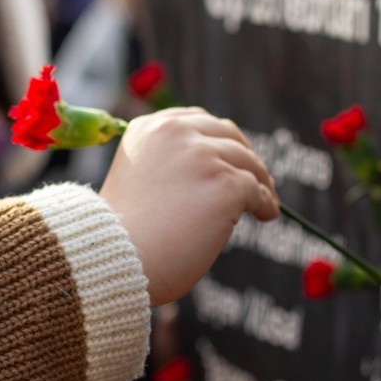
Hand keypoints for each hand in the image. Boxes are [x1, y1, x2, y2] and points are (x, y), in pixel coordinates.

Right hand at [100, 108, 278, 305]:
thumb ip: (167, 165)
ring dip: (259, 182)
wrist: (114, 258)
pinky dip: (265, 203)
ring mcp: (203, 156)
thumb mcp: (137, 180)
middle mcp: (176, 133)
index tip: (230, 157)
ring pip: (247, 163)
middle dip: (244, 157)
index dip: (219, 141)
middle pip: (228, 136)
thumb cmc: (121, 236)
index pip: (198, 122)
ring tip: (265, 202)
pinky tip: (265, 215)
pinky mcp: (225, 184)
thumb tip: (211, 175)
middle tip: (256, 178)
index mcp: (150, 129)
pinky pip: (256, 190)